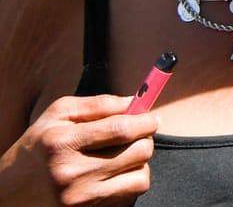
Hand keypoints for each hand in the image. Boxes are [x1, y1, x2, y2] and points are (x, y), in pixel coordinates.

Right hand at [0, 94, 158, 206]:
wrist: (9, 193)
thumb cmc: (37, 148)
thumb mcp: (57, 116)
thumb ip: (98, 104)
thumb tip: (136, 101)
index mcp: (62, 143)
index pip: (121, 129)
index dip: (146, 121)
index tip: (152, 118)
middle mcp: (71, 172)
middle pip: (139, 152)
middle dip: (144, 139)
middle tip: (136, 136)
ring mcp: (80, 198)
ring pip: (141, 175)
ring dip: (139, 163)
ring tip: (121, 156)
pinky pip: (130, 195)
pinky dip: (130, 182)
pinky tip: (113, 175)